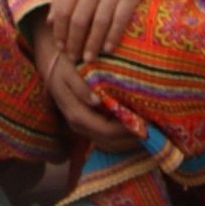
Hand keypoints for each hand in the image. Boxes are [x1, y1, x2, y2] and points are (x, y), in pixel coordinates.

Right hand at [34, 23, 135, 149]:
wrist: (51, 61)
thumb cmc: (63, 64)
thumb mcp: (69, 71)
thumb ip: (80, 87)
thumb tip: (95, 101)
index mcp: (76, 114)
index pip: (106, 131)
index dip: (127, 131)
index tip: (145, 123)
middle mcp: (78, 125)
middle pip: (108, 143)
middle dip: (131, 139)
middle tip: (153, 131)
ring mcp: (81, 126)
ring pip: (107, 144)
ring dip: (127, 141)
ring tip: (147, 132)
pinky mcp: (85, 122)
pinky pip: (104, 137)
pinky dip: (120, 137)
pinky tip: (134, 127)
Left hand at [50, 0, 150, 66]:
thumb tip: (48, 22)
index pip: (64, 9)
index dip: (60, 31)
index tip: (60, 46)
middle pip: (80, 19)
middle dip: (74, 41)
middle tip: (72, 57)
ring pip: (99, 23)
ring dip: (92, 44)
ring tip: (88, 58)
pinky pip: (120, 20)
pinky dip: (112, 36)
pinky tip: (107, 49)